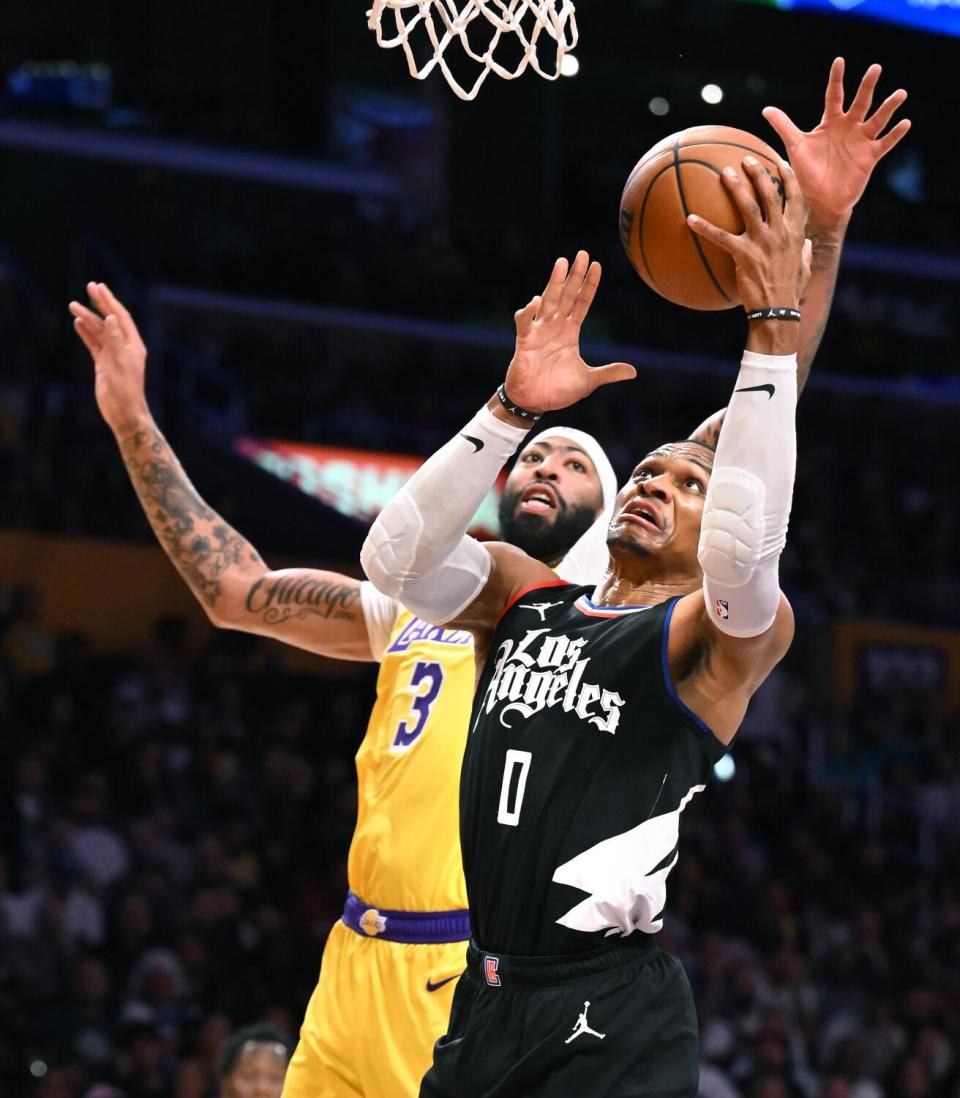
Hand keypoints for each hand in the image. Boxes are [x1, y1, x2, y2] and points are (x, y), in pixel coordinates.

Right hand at [69, 283, 149, 434]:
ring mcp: (114, 355)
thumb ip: (114, 340)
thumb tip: (111, 318)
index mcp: (133, 345)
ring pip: (100, 332)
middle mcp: (125, 347)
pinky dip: (86, 333)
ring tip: (72, 305)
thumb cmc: (125, 390)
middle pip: (111, 320)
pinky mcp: (105, 364)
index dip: (110, 301)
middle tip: (89, 286)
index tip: (98, 287)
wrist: (124, 413)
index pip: (120, 317)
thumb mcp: (119, 363)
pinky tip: (77, 323)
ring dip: (88, 318)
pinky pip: (95, 344)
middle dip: (100, 303)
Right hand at [502, 251, 635, 414]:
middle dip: (574, 275)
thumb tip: (633, 371)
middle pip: (567, 295)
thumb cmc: (557, 390)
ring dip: (554, 283)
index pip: (582, 303)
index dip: (589, 285)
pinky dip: (528, 312)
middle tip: (581, 254)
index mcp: (570, 332)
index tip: (597, 265)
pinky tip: (535, 301)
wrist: (534, 403)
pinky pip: (525, 323)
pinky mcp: (524, 342)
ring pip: (548, 301)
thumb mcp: (588, 380)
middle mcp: (555, 327)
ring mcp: (539, 332)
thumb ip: (608, 373)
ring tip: (561, 264)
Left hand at [687, 158, 808, 314]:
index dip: (789, 178)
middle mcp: (780, 233)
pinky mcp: (744, 255)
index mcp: (795, 234)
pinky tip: (689, 218)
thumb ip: (804, 252)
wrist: (778, 311)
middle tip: (747, 158)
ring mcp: (762, 242)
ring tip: (724, 172)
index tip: (780, 162)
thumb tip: (806, 243)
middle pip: (771, 194)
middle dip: (759, 173)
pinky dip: (704, 227)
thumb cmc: (790, 292)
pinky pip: (720, 237)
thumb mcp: (803, 269)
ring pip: (749, 207)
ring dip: (737, 187)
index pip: (796, 198)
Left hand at [763, 58, 909, 226]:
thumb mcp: (796, 147)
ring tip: (900, 94)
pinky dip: (895, 134)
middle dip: (867, 86)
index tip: (839, 61)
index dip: (836, 80)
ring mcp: (861, 141)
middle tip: (875, 68)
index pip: (834, 96)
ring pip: (877, 119)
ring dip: (889, 107)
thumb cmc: (808, 173)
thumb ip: (784, 127)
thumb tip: (766, 109)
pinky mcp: (870, 157)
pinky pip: (885, 143)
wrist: (820, 200)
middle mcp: (849, 127)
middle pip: (860, 102)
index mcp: (831, 122)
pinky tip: (905, 123)